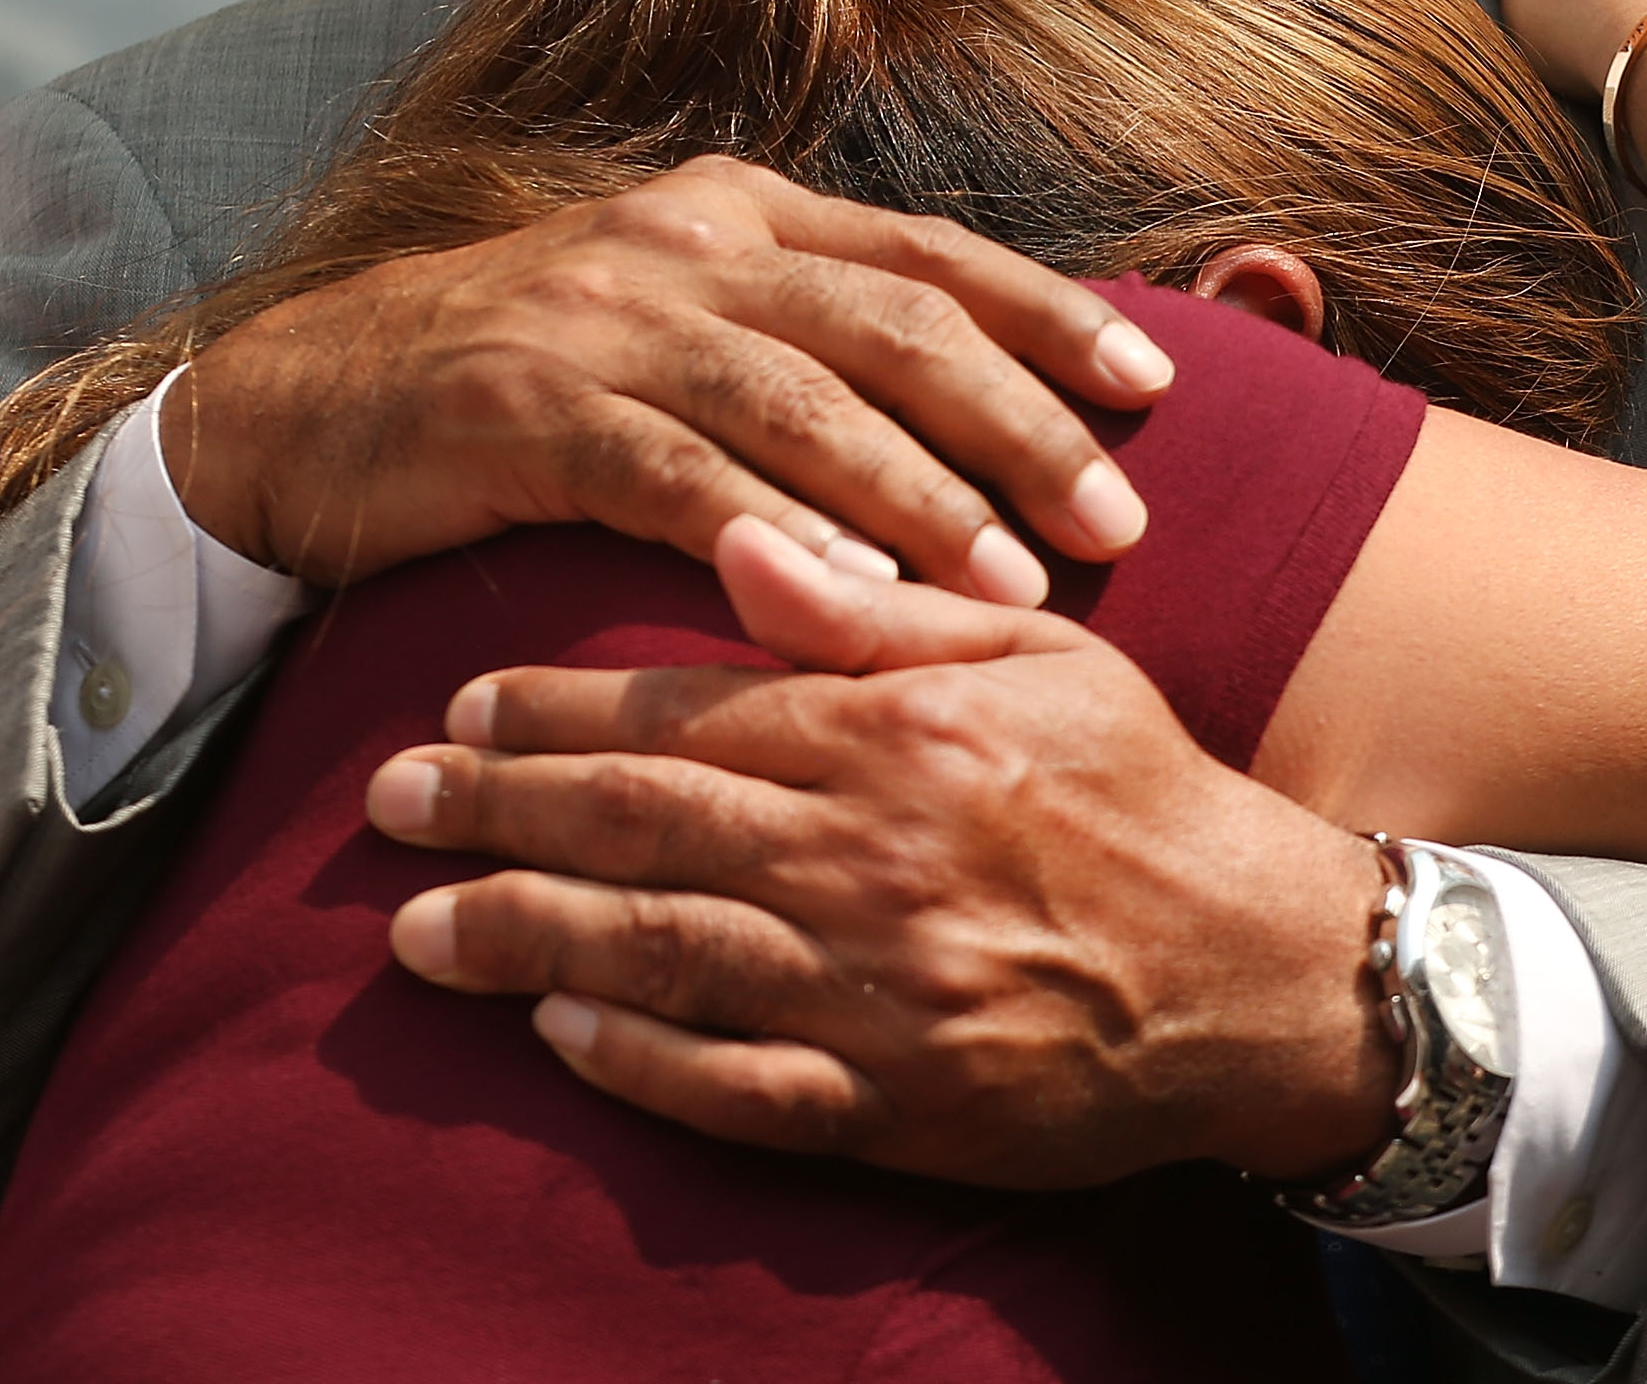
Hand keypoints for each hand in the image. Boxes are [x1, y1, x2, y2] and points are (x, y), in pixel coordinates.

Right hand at [165, 157, 1171, 596]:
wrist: (307, 402)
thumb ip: (801, 340)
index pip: (926, 253)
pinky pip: (672, 470)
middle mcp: (682, 239)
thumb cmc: (523, 382)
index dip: (1048, 315)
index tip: (1156, 386)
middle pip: (890, 321)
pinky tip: (842, 594)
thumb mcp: (672, 318)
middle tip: (1120, 518)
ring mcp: (600, 314)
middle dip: (1019, 418)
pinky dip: (765, 529)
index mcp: (735, 209)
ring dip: (918, 492)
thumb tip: (973, 405)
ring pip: (797, 397)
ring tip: (1013, 582)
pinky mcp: (522, 402)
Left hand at [362, 517, 1399, 1188]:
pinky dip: (635, 1062)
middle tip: (382, 805)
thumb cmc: (1140, 787)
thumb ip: (878, 607)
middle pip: (637, 825)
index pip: (682, 707)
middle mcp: (864, 855)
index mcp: (890, 731)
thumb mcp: (1034, 655)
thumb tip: (750, 542)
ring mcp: (872, 989)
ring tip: (416, 928)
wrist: (1264, 970)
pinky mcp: (894, 1103)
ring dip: (523, 938)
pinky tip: (553, 1034)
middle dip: (493, 812)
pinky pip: (734, 1087)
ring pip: (659, 956)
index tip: (458, 703)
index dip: (553, 707)